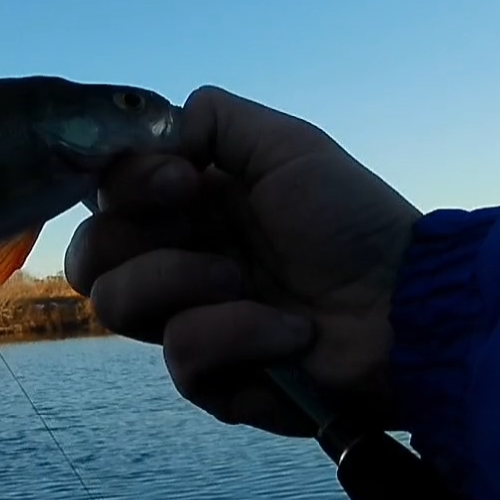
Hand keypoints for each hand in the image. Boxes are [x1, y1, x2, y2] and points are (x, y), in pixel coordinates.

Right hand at [65, 85, 419, 435]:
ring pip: (115, 303)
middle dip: (136, 239)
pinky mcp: (211, 381)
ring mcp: (190, 323)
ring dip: (184, 280)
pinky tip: (290, 333)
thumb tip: (153, 138)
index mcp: (188, 208)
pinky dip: (238, 333)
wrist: (410, 306)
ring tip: (248, 283)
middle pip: (89, 256)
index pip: (104, 196)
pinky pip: (181, 353)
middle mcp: (177, 263)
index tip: (181, 182)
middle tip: (205, 235)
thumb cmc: (354, 221)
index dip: (126, 186)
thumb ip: (211, 118)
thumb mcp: (286, 144)